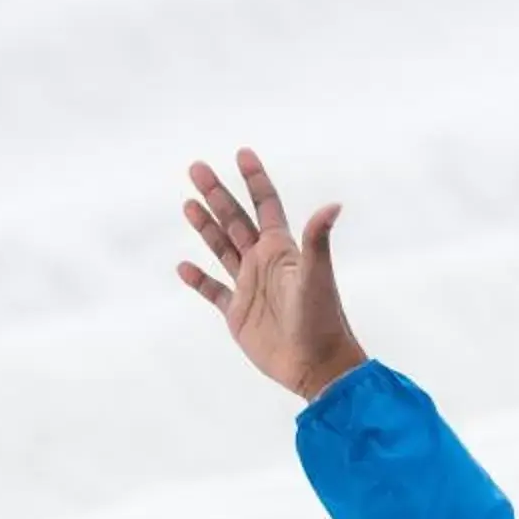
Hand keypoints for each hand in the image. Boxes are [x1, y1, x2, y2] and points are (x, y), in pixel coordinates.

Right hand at [176, 149, 367, 401]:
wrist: (317, 365)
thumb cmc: (322, 320)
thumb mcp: (317, 276)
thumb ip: (317, 240)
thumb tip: (334, 205)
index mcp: (281, 250)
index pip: (265, 205)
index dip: (254, 179)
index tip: (242, 153)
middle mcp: (263, 263)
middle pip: (235, 220)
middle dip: (217, 194)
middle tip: (196, 167)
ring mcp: (249, 287)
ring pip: (222, 248)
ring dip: (205, 227)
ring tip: (188, 203)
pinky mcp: (237, 314)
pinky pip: (213, 291)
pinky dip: (198, 279)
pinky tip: (184, 266)